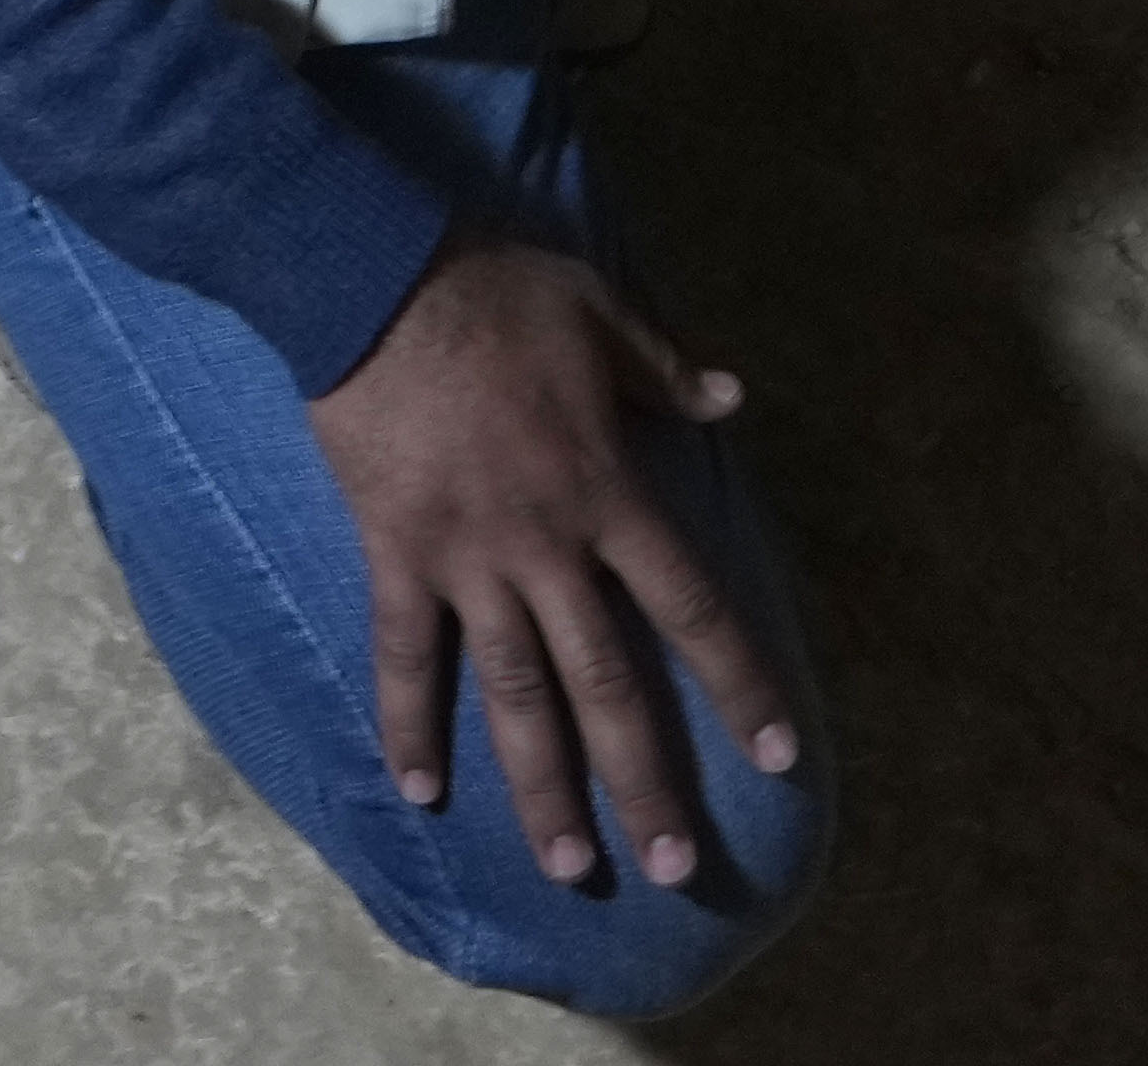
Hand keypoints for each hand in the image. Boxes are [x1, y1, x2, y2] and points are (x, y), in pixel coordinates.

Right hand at [302, 231, 795, 895]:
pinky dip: (408, 724)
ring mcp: (467, 560)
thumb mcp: (599, 312)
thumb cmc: (493, 292)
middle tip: (674, 870)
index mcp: (607, 491)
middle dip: (644, 782)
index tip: (777, 756)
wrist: (371, 278)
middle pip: (607, 683)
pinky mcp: (396, 554)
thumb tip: (733, 399)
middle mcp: (546, 546)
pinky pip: (403, 654)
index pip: (690, 607)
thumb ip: (665, 370)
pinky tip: (420, 792)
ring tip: (568, 867)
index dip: (737, 684)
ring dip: (542, 787)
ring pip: (514, 694)